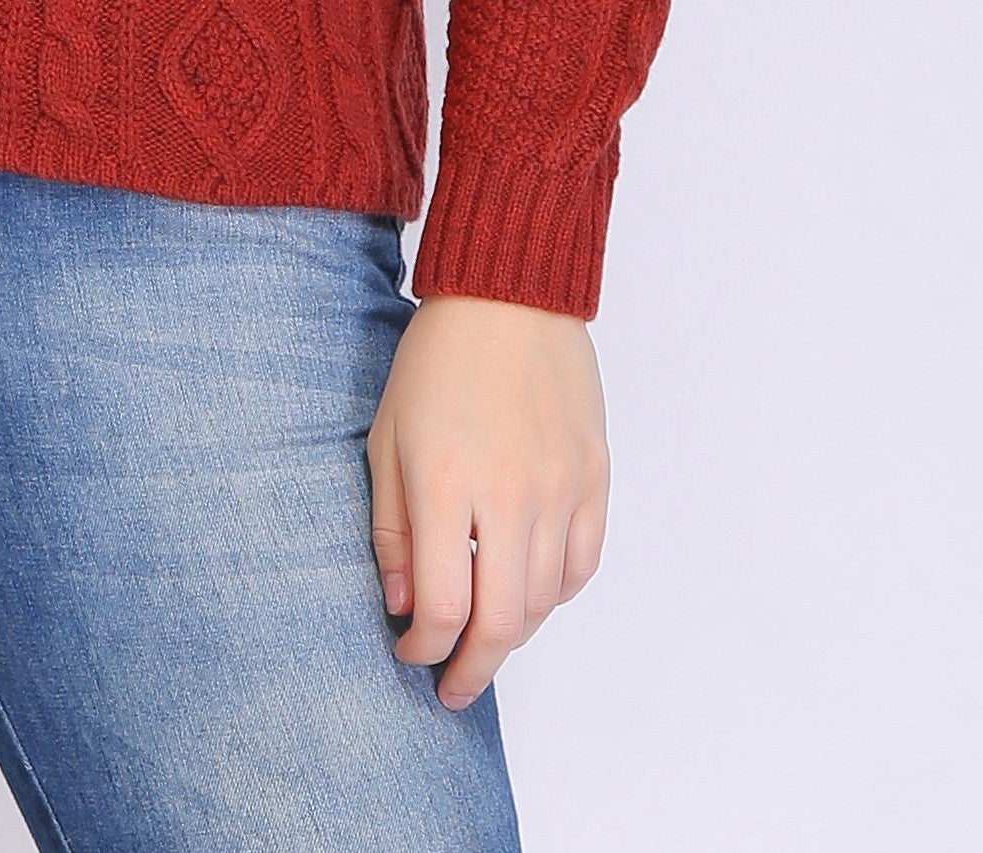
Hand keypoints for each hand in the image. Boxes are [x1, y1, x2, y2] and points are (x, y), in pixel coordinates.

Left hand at [365, 294, 609, 706]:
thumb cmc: (436, 360)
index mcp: (447, 482)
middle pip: (501, 623)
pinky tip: (528, 591)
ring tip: (485, 638)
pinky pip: (582, 565)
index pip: (442, 607)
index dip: (422, 648)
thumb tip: (402, 606)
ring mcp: (560, 486)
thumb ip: (392, 529)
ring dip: (512, 634)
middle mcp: (510, 493)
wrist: (510, 293)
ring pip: (544, 602)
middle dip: (472, 669)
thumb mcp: (387, 437)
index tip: (409, 652)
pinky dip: (555, 594)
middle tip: (453, 688)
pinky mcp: (595, 476)